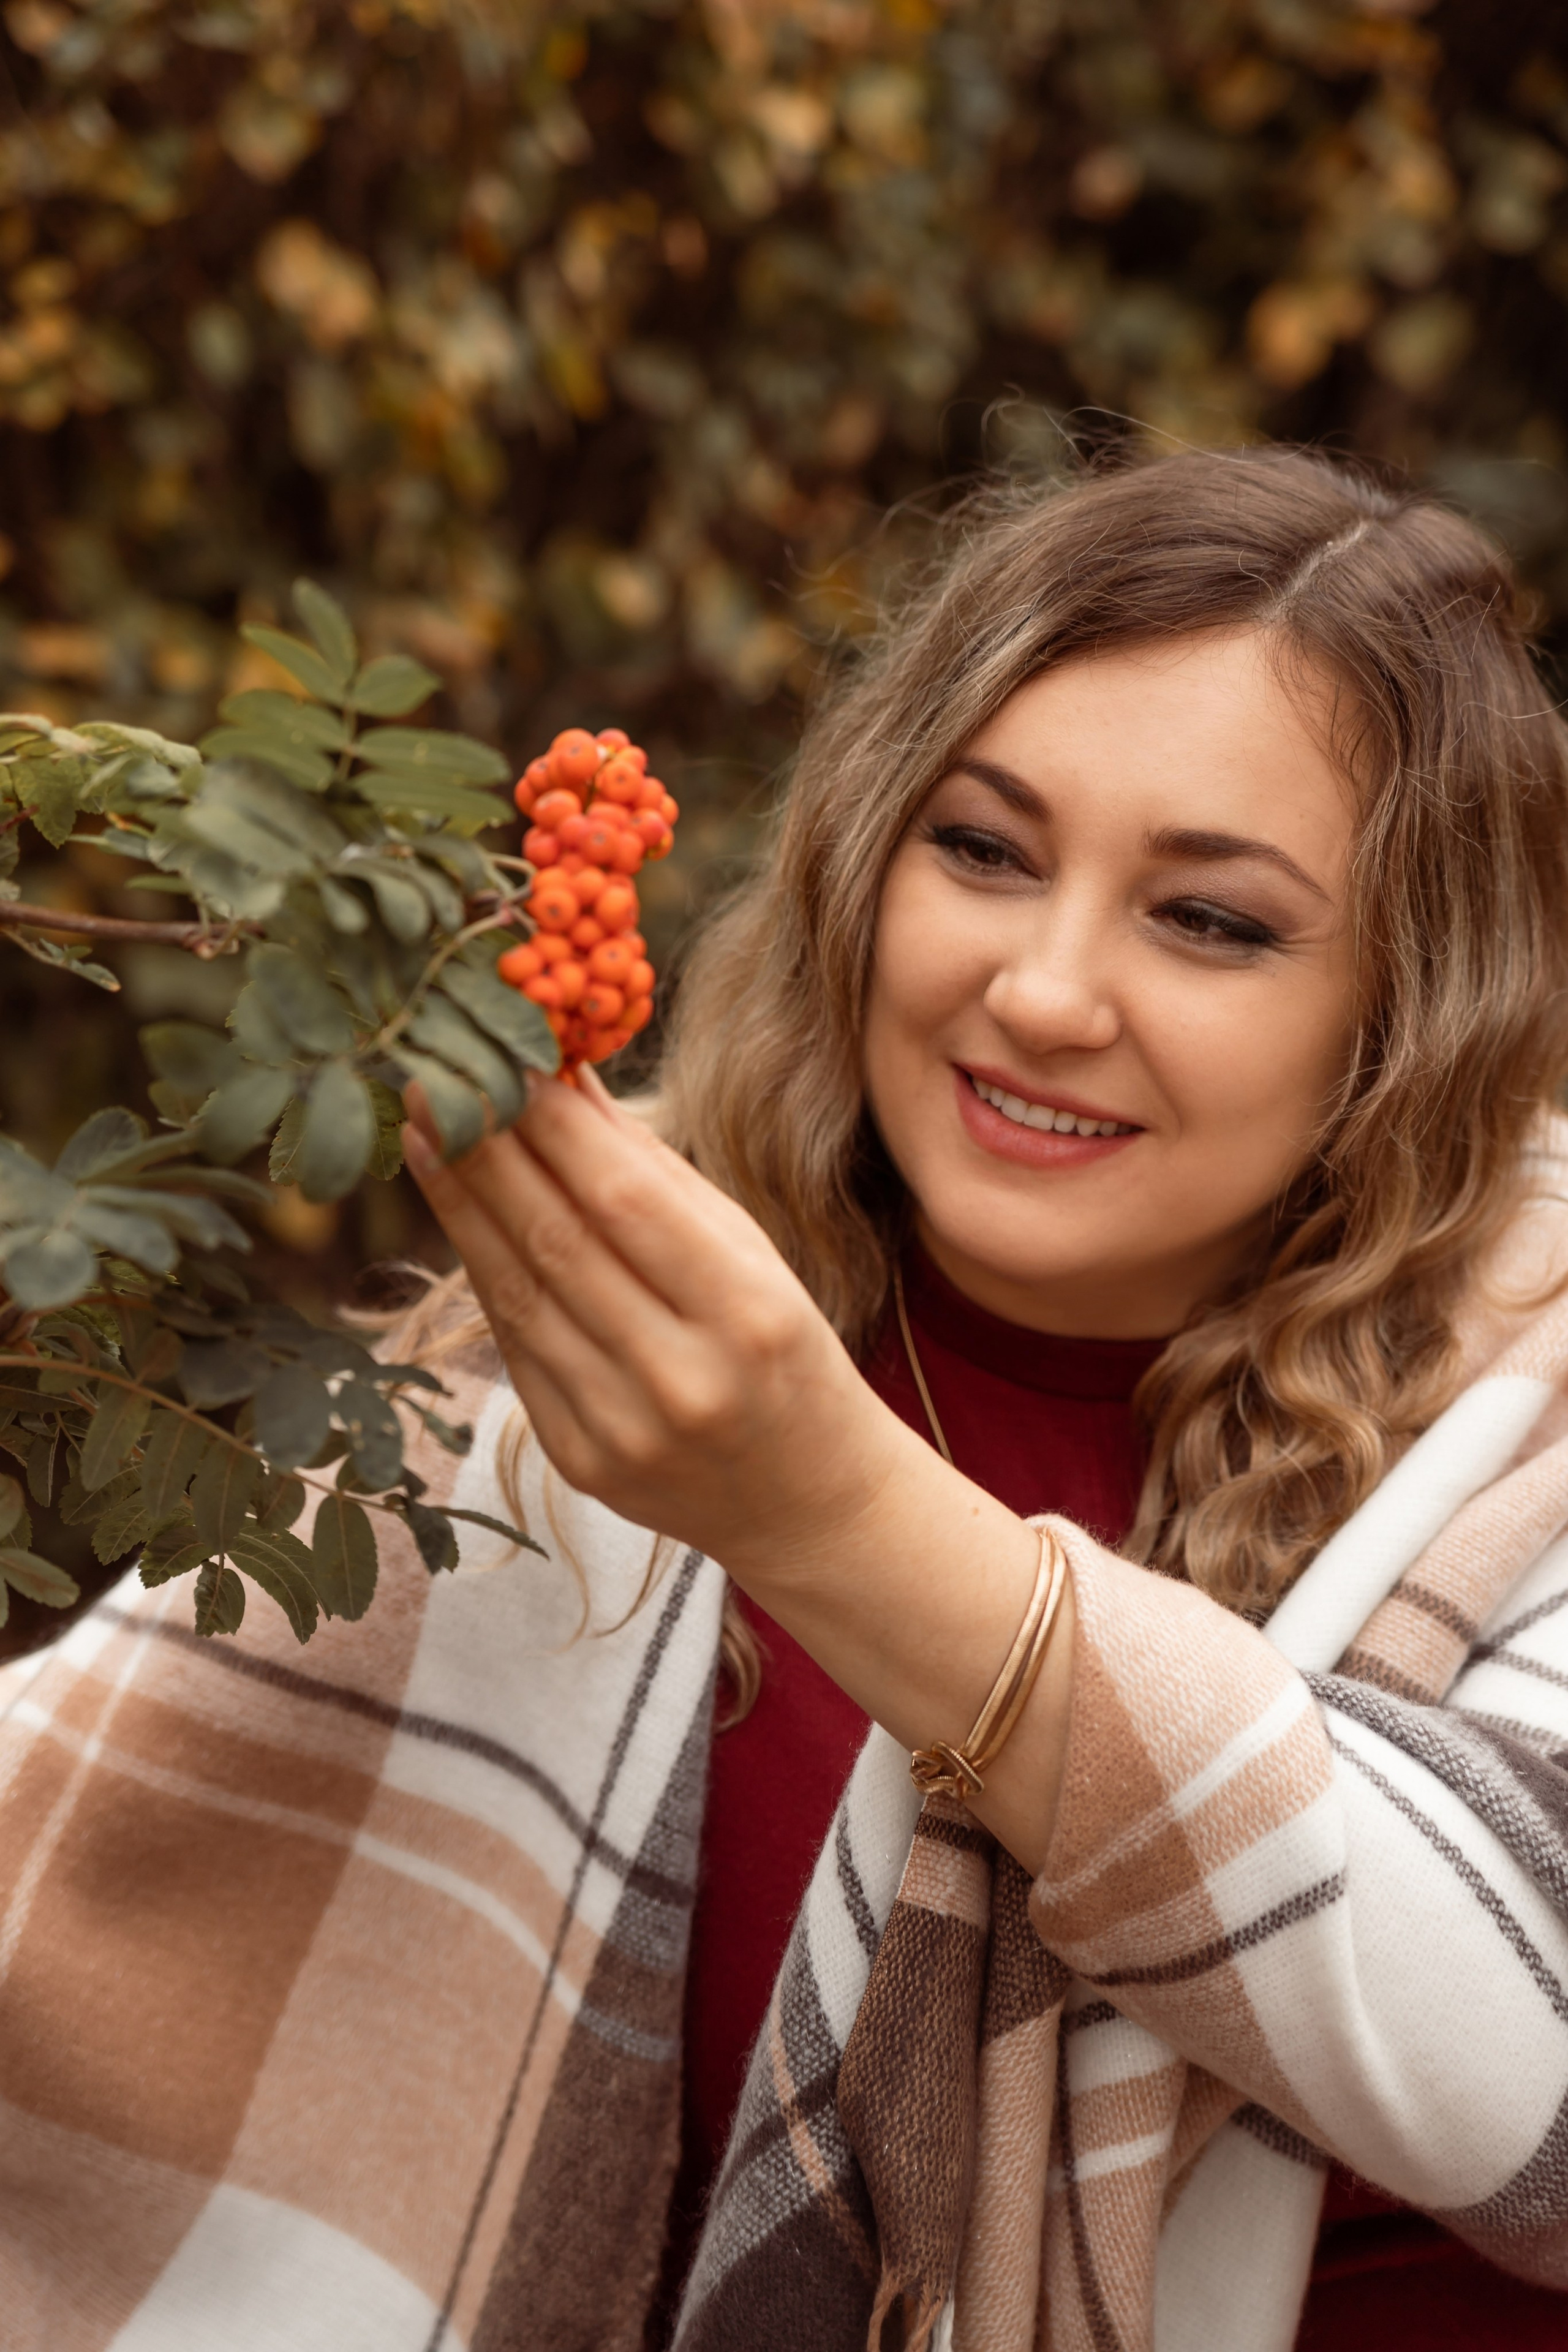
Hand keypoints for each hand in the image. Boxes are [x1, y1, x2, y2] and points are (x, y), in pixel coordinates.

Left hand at [403, 1068, 1071, 1875]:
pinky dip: (484, 1271)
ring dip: (461, 1202)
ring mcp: (622, 1429)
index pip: (626, 1201)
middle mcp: (681, 1378)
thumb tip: (565, 1081)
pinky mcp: (578, 1461)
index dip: (553, 1125)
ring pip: (517, 1294)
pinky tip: (459, 1211)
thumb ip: (655, 1176)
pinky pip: (516, 1348)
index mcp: (747, 1314)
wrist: (807, 1503)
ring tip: (423, 1129)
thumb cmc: (785, 1354)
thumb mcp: (752, 1254)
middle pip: (555, 1242)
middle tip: (434, 1072)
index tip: (504, 1055)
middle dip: (486, 1149)